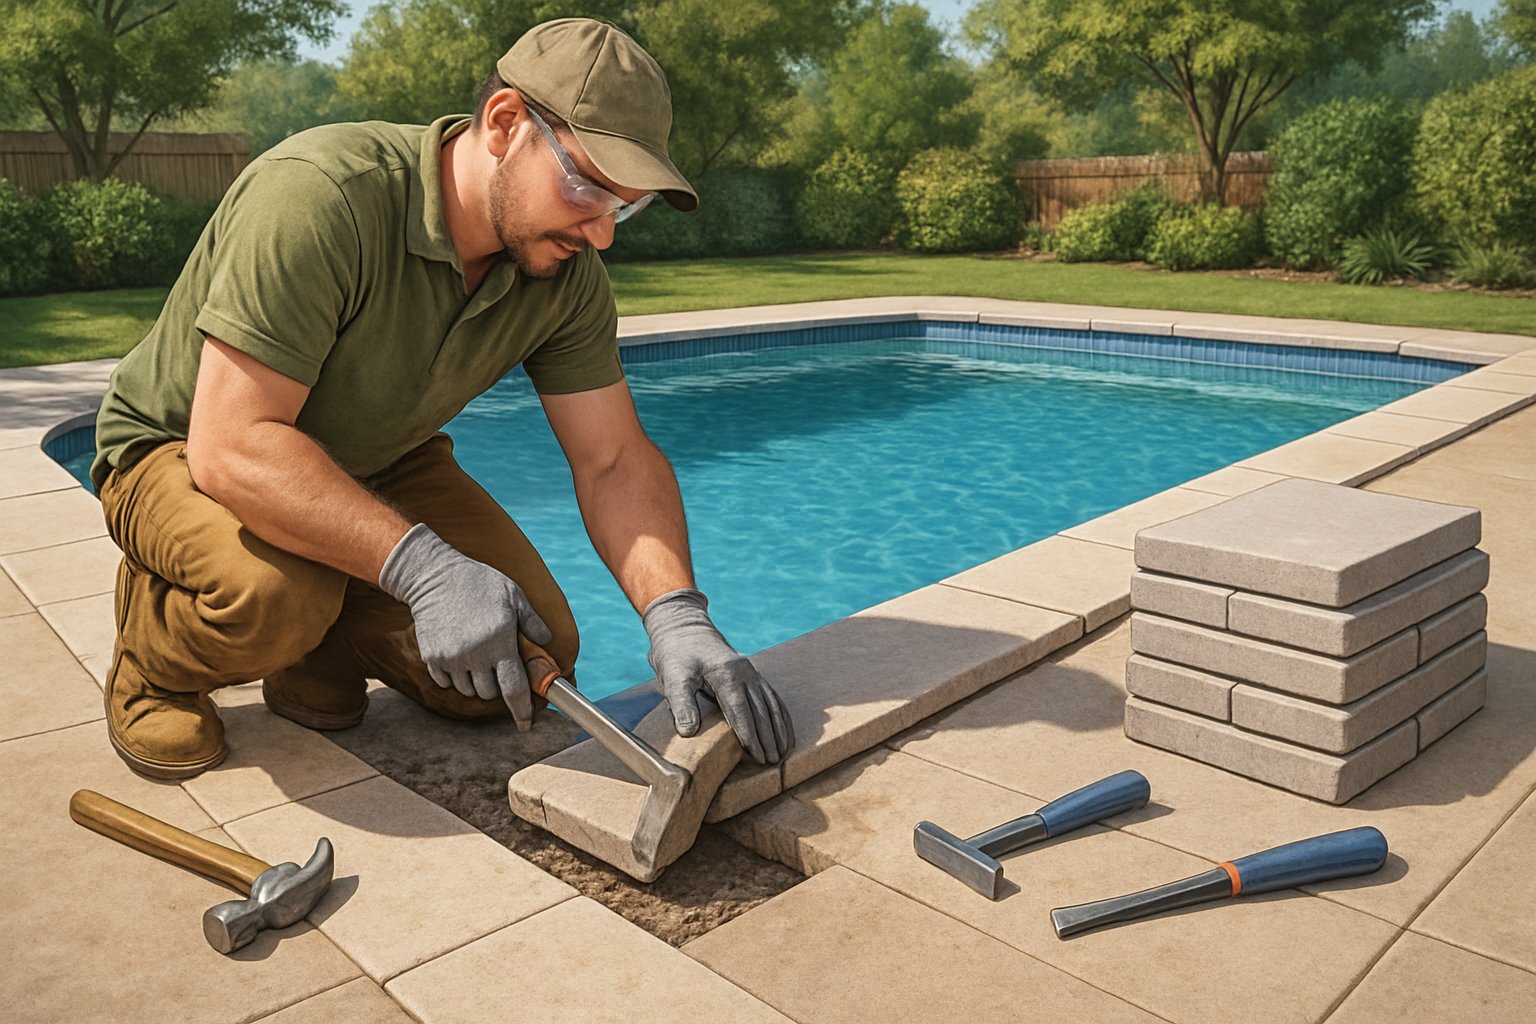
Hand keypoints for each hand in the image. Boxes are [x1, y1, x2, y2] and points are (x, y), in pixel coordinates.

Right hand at [378, 524, 550, 729]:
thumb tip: (546, 642)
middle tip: (495, 663)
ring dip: (475, 681)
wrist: (434, 575)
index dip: (522, 710)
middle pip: (489, 693)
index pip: (514, 688)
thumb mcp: (513, 595)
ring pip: (468, 690)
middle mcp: (475, 655)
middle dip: (496, 686)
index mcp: (500, 642)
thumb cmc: (479, 583)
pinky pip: (446, 682)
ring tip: (475, 654)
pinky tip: (457, 653)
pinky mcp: (432, 657)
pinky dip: (453, 676)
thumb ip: (532, 622)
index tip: (525, 724)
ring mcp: (451, 658)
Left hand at [643, 588, 793, 764]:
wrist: (682, 627)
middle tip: (772, 762)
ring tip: (783, 752)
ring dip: (778, 729)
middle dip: (767, 737)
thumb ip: (681, 704)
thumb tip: (688, 732)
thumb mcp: (673, 677)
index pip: (740, 709)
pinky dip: (780, 715)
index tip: (756, 755)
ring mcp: (750, 672)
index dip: (749, 734)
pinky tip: (785, 730)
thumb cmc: (675, 653)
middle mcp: (744, 672)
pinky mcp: (751, 674)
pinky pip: (771, 697)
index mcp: (725, 673)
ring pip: (770, 704)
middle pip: (760, 709)